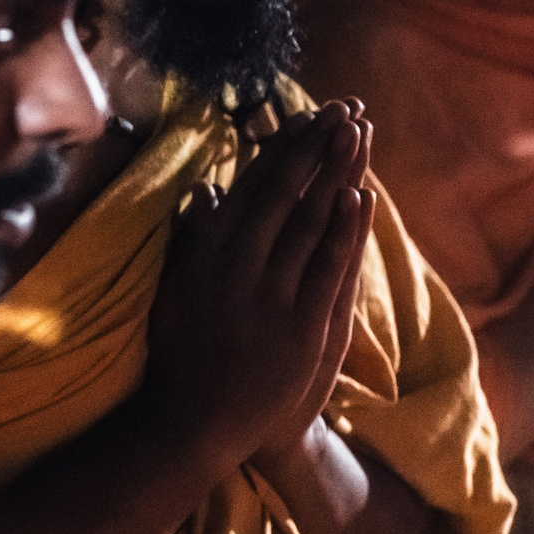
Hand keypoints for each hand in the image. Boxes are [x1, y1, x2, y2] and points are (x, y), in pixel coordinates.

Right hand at [143, 104, 373, 476]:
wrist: (195, 423)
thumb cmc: (181, 357)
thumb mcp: (175, 291)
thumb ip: (193, 241)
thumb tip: (209, 191)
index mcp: (207, 256)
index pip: (252, 190)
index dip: (282, 150)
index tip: (305, 116)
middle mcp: (238, 270)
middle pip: (285, 195)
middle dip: (315, 149)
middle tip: (341, 109)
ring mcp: (271, 298)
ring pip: (310, 223)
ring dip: (335, 174)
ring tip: (356, 134)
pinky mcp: (301, 327)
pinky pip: (326, 269)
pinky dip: (344, 231)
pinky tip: (359, 196)